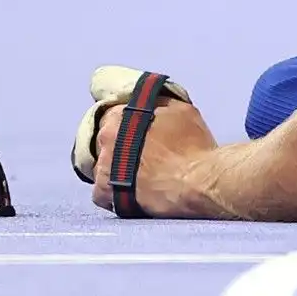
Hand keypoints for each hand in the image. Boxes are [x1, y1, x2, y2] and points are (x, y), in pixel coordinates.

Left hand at [91, 98, 221, 217]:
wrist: (195, 182)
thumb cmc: (191, 145)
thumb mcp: (178, 109)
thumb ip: (156, 103)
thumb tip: (149, 102)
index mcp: (120, 115)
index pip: (110, 115)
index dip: (124, 124)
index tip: (134, 132)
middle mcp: (106, 138)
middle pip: (104, 140)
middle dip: (118, 145)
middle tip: (139, 154)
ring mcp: (102, 167)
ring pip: (102, 166)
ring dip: (114, 169)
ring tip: (137, 176)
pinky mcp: (104, 193)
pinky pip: (101, 192)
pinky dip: (112, 193)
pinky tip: (131, 192)